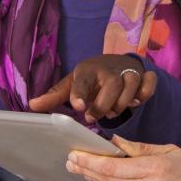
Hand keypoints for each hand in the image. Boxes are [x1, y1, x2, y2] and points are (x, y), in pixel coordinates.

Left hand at [28, 54, 157, 123]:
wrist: (116, 63)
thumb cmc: (90, 78)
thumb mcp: (72, 83)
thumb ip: (54, 96)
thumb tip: (32, 106)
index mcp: (88, 70)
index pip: (83, 80)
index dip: (80, 93)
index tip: (77, 107)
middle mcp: (110, 70)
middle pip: (112, 88)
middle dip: (103, 107)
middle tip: (92, 117)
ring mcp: (129, 72)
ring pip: (131, 91)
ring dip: (121, 106)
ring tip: (112, 110)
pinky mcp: (144, 76)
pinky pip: (148, 88)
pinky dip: (143, 97)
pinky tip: (133, 101)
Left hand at [67, 138, 180, 180]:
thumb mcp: (172, 153)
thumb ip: (140, 149)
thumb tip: (115, 142)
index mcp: (155, 169)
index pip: (112, 166)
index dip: (90, 161)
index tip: (74, 155)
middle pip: (108, 180)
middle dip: (87, 170)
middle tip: (72, 163)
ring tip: (91, 173)